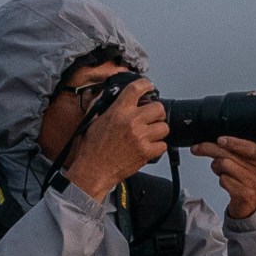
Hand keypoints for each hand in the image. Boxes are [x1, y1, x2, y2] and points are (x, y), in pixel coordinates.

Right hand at [59, 74, 170, 199]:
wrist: (92, 171)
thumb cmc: (91, 150)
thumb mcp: (92, 121)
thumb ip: (102, 106)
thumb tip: (109, 96)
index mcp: (118, 111)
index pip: (136, 89)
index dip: (146, 85)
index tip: (149, 86)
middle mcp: (131, 122)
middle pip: (158, 108)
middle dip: (156, 113)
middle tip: (150, 118)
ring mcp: (140, 137)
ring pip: (164, 127)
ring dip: (158, 130)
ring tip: (149, 134)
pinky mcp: (146, 152)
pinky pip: (163, 145)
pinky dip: (158, 147)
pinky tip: (148, 147)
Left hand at [202, 136, 255, 219]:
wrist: (253, 204)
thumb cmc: (246, 180)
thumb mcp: (246, 163)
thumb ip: (233, 151)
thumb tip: (213, 143)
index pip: (248, 147)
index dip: (233, 143)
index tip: (220, 140)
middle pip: (229, 154)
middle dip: (209, 149)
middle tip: (196, 148)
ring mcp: (251, 182)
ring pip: (224, 165)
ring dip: (216, 168)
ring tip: (222, 172)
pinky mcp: (243, 193)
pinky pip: (224, 180)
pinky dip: (221, 181)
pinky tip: (227, 183)